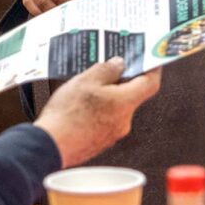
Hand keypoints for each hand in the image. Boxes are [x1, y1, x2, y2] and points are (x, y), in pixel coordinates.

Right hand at [35, 59, 161, 167]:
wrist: (52, 145)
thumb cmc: (68, 114)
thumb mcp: (86, 80)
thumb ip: (107, 69)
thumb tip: (119, 64)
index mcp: (125, 103)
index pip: (150, 83)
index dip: (152, 68)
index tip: (149, 58)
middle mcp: (124, 120)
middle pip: (132, 95)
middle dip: (120, 81)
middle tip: (106, 68)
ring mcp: (113, 133)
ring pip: (117, 107)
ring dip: (107, 96)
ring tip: (86, 88)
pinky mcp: (101, 141)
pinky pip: (106, 119)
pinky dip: (99, 110)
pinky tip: (81, 105)